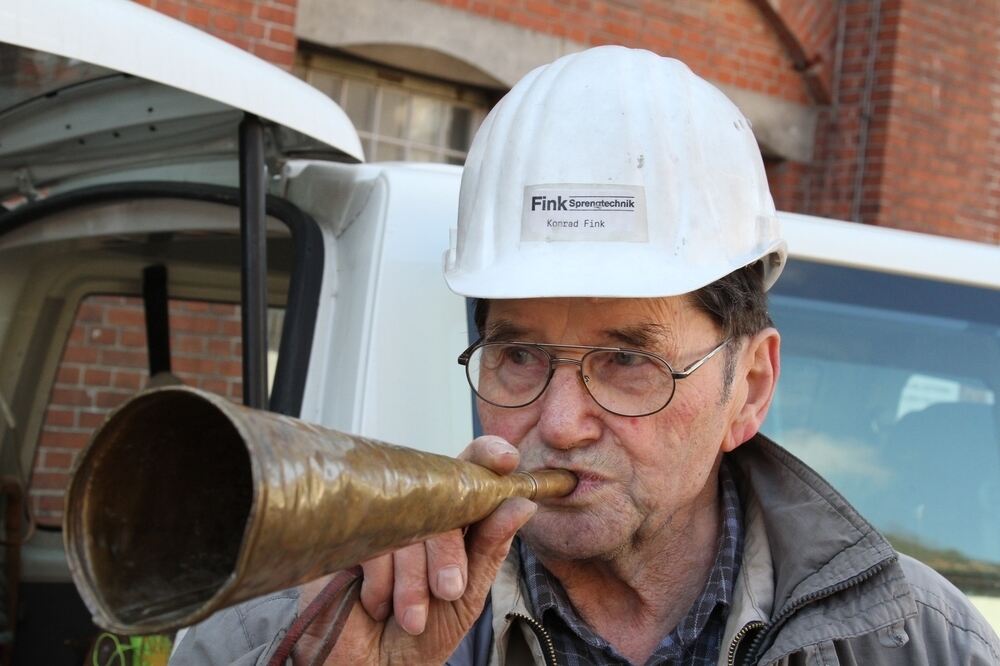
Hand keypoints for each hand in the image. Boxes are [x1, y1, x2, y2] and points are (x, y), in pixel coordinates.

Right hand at [292, 436, 533, 665]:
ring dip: (412, 583)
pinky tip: (376, 605)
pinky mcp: (347, 538)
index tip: (505, 460)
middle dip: (447, 553)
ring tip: (411, 616)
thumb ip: (490, 547)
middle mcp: (414, 513)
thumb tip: (523, 505)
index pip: (468, 470)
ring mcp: (379, 522)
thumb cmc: (423, 634)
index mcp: (449, 519)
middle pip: (439, 501)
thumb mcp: (466, 594)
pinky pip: (373, 546)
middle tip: (447, 591)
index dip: (485, 456)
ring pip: (408, 528)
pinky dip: (381, 585)